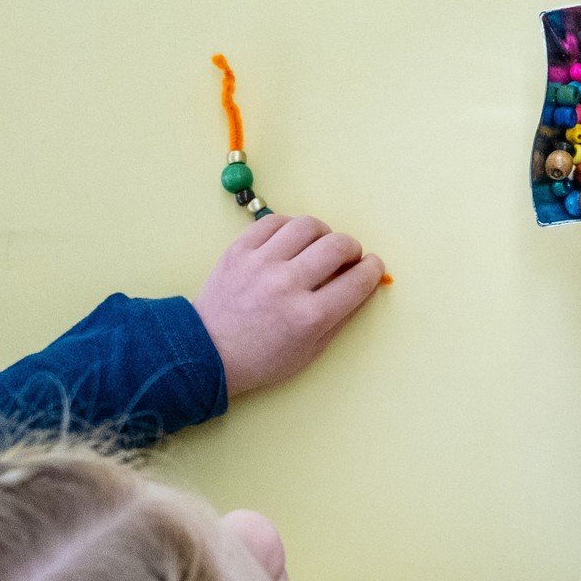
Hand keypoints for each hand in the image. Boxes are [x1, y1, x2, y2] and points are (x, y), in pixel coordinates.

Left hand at [193, 215, 385, 396]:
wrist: (206, 352)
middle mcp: (288, 284)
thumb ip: (341, 317)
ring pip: (308, 226)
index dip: (373, 269)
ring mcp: (261, 263)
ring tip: (320, 245)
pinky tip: (293, 239)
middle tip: (348, 257)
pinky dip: (291, 226)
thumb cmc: (263, 359)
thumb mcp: (312, 350)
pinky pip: (274, 221)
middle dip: (353, 249)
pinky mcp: (239, 250)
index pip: (358, 280)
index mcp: (310, 316)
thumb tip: (364, 284)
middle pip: (338, 245)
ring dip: (324, 233)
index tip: (373, 266)